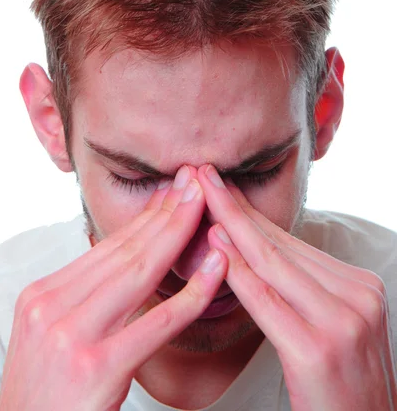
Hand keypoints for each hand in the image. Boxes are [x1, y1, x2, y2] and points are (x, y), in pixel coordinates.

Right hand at [0, 166, 227, 410]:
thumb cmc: (47, 397)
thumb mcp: (53, 335)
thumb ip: (86, 297)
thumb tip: (125, 260)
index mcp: (43, 295)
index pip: (106, 247)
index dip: (146, 217)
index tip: (172, 192)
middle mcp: (52, 307)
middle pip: (125, 250)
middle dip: (167, 212)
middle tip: (195, 181)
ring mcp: (71, 335)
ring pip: (139, 272)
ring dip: (179, 233)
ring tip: (206, 205)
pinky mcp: (97, 367)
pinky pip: (157, 322)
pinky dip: (192, 293)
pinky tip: (217, 268)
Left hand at [198, 164, 396, 410]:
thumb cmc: (339, 385)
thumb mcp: (331, 325)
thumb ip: (301, 287)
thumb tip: (252, 247)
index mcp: (359, 285)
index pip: (291, 242)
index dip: (250, 211)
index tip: (221, 185)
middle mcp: (357, 294)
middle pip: (280, 244)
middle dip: (235, 207)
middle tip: (203, 173)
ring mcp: (343, 321)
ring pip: (272, 263)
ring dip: (231, 226)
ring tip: (200, 195)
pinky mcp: (318, 350)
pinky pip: (268, 301)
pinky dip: (238, 271)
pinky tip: (214, 247)